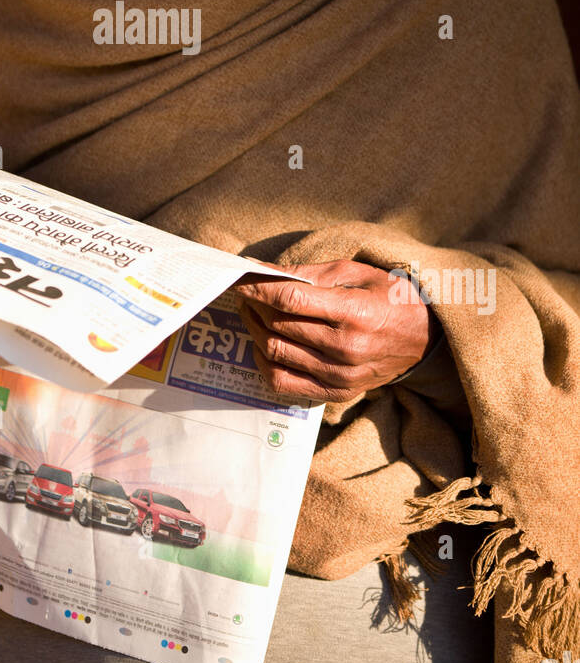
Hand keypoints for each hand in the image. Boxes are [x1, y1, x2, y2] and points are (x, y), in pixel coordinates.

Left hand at [235, 258, 437, 405]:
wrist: (424, 340)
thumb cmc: (389, 297)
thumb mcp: (355, 273)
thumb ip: (308, 274)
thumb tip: (263, 270)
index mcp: (353, 312)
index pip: (290, 301)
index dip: (257, 288)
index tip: (238, 277)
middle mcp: (345, 348)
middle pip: (278, 325)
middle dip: (253, 305)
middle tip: (245, 291)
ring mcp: (340, 375)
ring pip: (276, 352)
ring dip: (254, 329)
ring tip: (252, 312)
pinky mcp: (336, 393)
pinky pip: (284, 383)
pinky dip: (265, 362)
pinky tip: (264, 343)